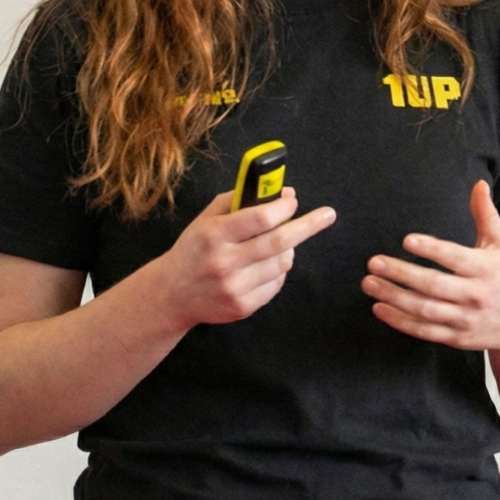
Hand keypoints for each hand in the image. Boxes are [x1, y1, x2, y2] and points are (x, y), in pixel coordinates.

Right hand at [155, 187, 335, 327]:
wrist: (171, 295)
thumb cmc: (194, 249)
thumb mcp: (206, 218)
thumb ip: (240, 200)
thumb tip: (283, 192)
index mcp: (214, 235)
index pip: (260, 218)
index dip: (283, 207)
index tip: (294, 200)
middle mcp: (225, 262)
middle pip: (279, 242)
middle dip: (308, 226)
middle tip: (328, 215)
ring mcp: (235, 288)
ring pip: (282, 263)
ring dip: (288, 249)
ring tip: (277, 243)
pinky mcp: (243, 307)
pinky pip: (277, 283)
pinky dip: (278, 270)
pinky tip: (263, 266)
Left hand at [362, 180, 499, 356]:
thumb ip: (486, 214)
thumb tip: (479, 183)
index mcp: (486, 269)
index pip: (455, 258)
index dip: (431, 249)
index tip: (406, 240)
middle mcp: (476, 296)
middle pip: (434, 285)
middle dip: (401, 274)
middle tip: (373, 262)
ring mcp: (465, 319)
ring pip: (425, 309)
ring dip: (394, 297)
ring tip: (369, 283)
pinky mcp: (456, 338)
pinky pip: (424, 330)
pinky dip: (400, 321)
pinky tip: (378, 308)